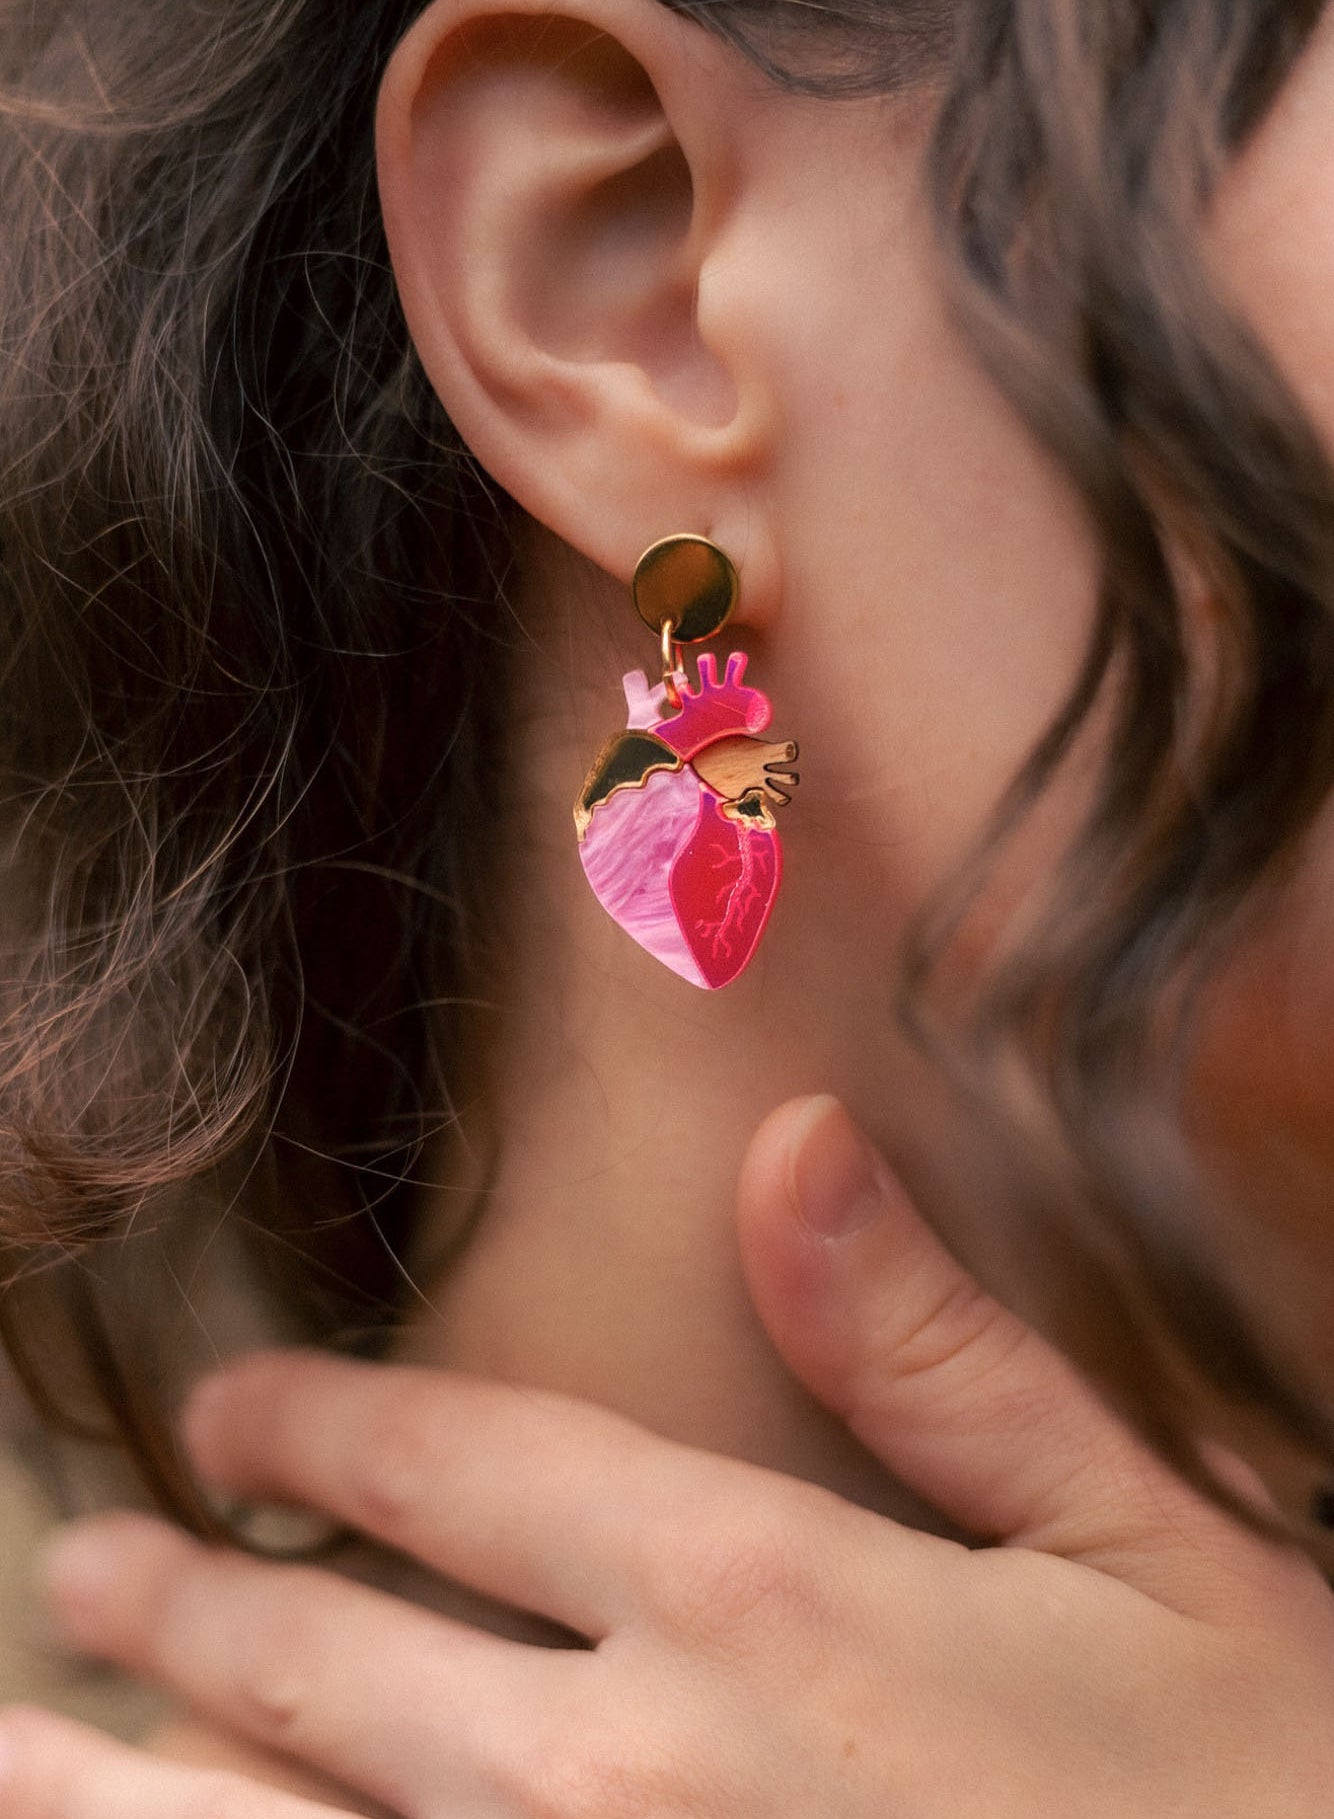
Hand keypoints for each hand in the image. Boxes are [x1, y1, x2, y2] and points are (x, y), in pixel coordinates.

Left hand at [4, 1095, 1333, 1816]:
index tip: (235, 1409)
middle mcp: (634, 1779)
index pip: (469, 1466)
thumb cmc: (1255, 1795)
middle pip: (328, 1669)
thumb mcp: (1140, 1539)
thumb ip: (936, 1348)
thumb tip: (791, 1142)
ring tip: (15, 1754)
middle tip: (86, 1577)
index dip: (328, 1425)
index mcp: (762, 1598)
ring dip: (125, 1800)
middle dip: (186, 1613)